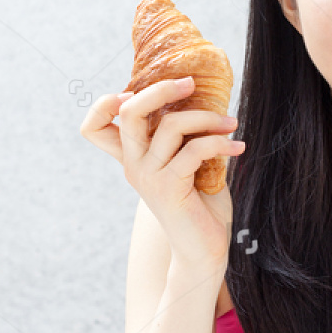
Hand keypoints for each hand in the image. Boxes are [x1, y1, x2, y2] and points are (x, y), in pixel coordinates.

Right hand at [80, 76, 244, 272]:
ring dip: (207, 117)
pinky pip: (194, 149)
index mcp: (132, 158)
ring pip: (170, 125)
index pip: (93, 127)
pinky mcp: (169, 188)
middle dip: (161, 89)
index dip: (104, 103)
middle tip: (191, 83)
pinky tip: (238, 147)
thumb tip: (206, 96)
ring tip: (231, 123)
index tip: (136, 91)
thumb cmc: (199, 205)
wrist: (203, 250)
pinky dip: (220, 143)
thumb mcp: (187, 163)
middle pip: (128, 111)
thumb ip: (184, 136)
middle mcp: (133, 166)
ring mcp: (148, 177)